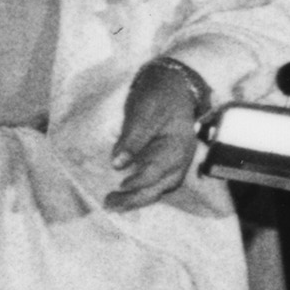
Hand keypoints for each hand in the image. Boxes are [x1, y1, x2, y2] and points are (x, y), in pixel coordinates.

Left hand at [109, 60, 207, 207]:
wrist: (171, 86)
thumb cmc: (158, 96)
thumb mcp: (143, 112)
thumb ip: (132, 138)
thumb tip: (117, 163)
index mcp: (179, 145)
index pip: (160, 169)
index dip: (141, 179)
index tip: (121, 184)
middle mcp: (180, 158)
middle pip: (161, 185)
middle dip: (136, 198)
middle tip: (110, 204)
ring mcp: (174, 161)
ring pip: (159, 187)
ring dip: (137, 198)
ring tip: (113, 204)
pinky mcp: (164, 161)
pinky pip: (155, 181)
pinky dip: (140, 190)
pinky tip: (123, 195)